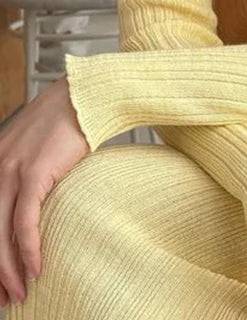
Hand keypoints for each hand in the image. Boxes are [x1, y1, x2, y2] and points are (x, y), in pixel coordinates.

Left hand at [0, 77, 89, 308]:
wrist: (92, 94)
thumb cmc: (75, 116)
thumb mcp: (41, 145)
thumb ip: (31, 169)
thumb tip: (37, 199)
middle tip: (3, 298)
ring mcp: (11, 168)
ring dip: (7, 269)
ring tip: (18, 293)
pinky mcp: (34, 172)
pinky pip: (24, 221)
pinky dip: (27, 249)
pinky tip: (35, 268)